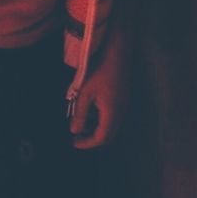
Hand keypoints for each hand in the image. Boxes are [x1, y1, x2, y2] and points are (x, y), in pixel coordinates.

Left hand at [68, 25, 128, 149]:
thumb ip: (80, 114)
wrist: (117, 54)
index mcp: (112, 113)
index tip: (73, 142)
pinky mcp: (123, 100)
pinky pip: (112, 116)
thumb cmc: (100, 71)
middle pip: (107, 136)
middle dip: (90, 138)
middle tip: (75, 135)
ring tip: (79, 119)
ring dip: (94, 127)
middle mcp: (121, 113)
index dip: (87, 143)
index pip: (101, 138)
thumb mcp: (85, 93)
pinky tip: (88, 107)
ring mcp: (124, 107)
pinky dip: (100, 118)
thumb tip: (74, 131)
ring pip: (110, 126)